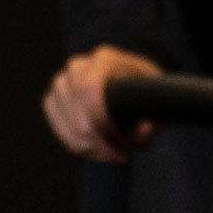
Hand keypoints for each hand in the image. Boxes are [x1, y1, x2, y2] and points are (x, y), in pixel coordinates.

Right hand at [41, 46, 164, 161]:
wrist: (130, 82)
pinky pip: (60, 131)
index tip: (122, 141)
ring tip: (116, 152)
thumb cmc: (146, 90)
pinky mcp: (52, 100)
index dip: (101, 121)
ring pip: (68, 127)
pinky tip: (99, 150)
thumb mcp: (160, 100)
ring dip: (93, 148)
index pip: (88, 89)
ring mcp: (61, 82)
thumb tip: (138, 134)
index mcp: (106, 59)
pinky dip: (79, 146)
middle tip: (125, 153)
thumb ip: (152, 121)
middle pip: (78, 115)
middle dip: (102, 143)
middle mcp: (78, 66)